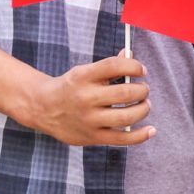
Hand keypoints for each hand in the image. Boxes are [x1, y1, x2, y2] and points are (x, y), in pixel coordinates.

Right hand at [19, 52, 153, 146]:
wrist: (42, 108)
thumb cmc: (71, 87)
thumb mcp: (84, 71)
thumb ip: (109, 65)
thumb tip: (131, 54)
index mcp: (83, 76)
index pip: (114, 66)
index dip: (134, 66)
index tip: (142, 71)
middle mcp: (86, 98)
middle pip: (125, 93)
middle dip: (142, 90)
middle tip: (144, 90)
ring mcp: (89, 119)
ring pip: (126, 117)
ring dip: (143, 109)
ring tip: (145, 105)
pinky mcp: (92, 137)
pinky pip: (121, 138)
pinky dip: (140, 135)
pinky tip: (151, 130)